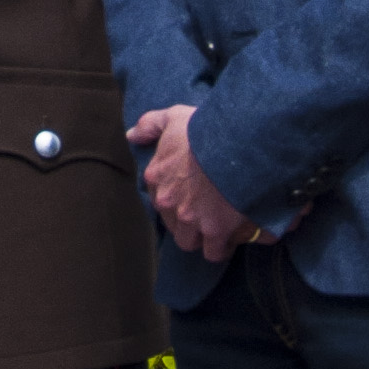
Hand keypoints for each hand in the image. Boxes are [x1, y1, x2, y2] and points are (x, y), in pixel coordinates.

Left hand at [129, 102, 251, 265]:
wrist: (234, 143)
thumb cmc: (204, 128)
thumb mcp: (173, 116)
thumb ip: (149, 125)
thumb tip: (132, 136)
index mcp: (157, 178)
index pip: (160, 200)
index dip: (176, 201)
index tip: (191, 197)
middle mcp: (169, 203)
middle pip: (174, 226)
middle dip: (187, 226)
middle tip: (206, 217)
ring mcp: (191, 219)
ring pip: (192, 242)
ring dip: (203, 240)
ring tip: (220, 233)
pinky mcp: (215, 231)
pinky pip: (216, 252)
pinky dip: (226, 248)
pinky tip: (237, 240)